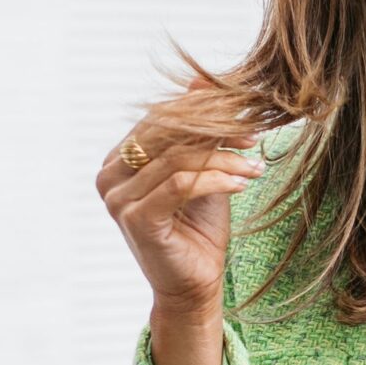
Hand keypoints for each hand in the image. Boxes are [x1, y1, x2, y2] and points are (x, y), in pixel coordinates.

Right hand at [96, 127, 266, 364]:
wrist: (195, 285)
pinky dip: (216, 178)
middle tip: (255, 135)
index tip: (247, 117)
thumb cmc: (198, 229)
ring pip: (177, 158)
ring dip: (224, 157)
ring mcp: (117, 199)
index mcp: (118, 161)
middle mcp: (109, 176)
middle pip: (166, 135)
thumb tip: (200, 78)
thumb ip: (197, 130)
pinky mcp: (135, 219)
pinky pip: (179, 184)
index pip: (160, 120)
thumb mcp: (202, 170)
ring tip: (256, 164)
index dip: (202, 113)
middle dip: (215, 131)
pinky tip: (244, 181)